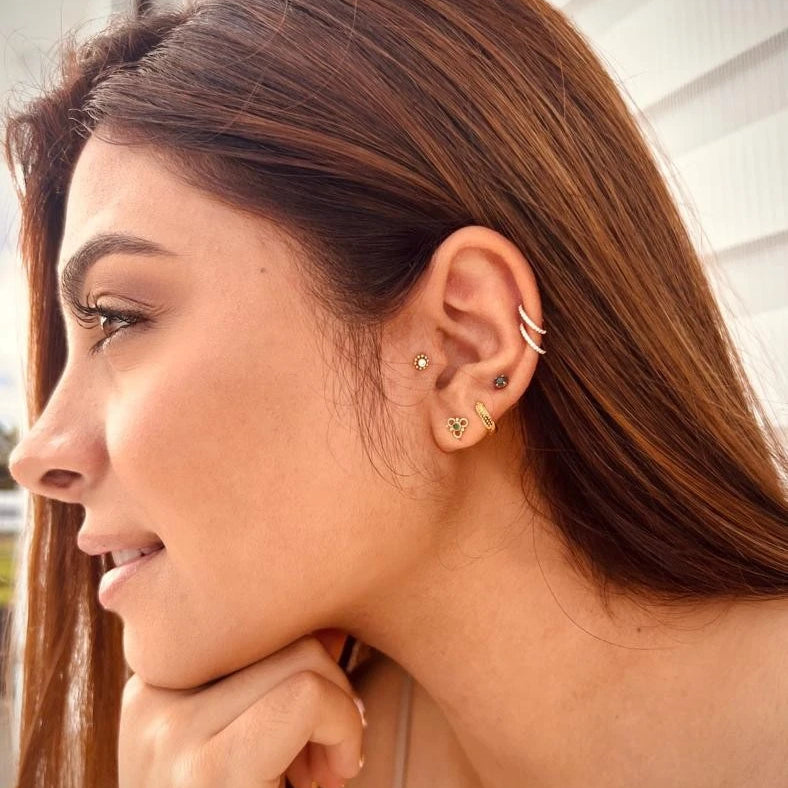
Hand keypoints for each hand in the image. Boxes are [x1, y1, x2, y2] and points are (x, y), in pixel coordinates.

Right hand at [118, 634, 366, 787]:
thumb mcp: (260, 729)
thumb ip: (278, 671)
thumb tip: (330, 615)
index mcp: (158, 681)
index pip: (253, 611)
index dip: (306, 654)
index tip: (315, 718)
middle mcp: (148, 695)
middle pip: (280, 625)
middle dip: (329, 684)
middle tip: (326, 753)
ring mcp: (164, 731)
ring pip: (303, 655)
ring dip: (340, 710)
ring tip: (323, 769)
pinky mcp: (201, 772)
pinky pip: (306, 697)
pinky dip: (343, 731)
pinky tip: (330, 779)